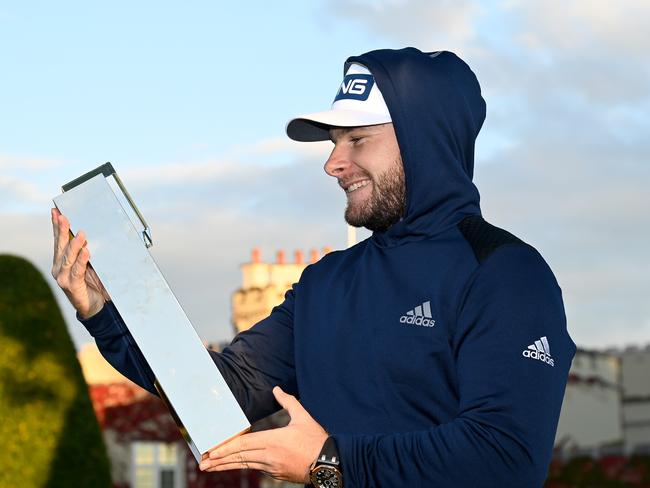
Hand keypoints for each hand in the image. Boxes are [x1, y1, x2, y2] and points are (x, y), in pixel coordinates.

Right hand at [51, 208, 109, 318]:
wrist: (95, 306)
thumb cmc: (92, 283)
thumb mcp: (90, 264)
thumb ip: (86, 251)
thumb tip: (89, 233)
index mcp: (61, 261)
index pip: (58, 240)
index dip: (56, 226)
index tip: (56, 212)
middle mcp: (59, 268)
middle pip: (60, 246)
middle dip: (62, 230)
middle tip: (64, 217)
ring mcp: (63, 278)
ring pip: (68, 258)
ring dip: (75, 244)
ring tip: (81, 234)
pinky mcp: (72, 286)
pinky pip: (77, 271)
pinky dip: (82, 261)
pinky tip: (86, 252)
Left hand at [200, 386, 327, 483]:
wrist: (329, 463)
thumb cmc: (316, 440)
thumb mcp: (303, 416)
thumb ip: (288, 402)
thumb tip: (277, 389)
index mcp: (273, 440)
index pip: (243, 444)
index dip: (225, 448)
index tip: (211, 451)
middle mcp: (269, 456)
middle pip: (239, 457)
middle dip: (219, 460)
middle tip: (202, 463)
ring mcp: (272, 467)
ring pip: (245, 465)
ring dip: (227, 466)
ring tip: (211, 467)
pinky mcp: (277, 474)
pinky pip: (256, 468)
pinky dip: (244, 466)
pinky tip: (236, 465)